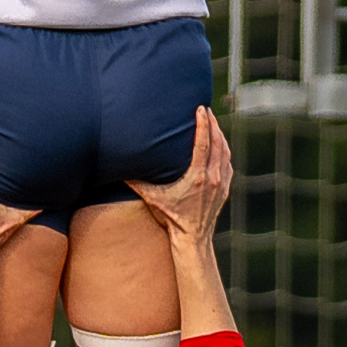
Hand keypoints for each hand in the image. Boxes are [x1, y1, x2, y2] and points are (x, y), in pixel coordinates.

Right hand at [127, 106, 231, 245]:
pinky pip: (228, 163)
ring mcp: (221, 184)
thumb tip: (118, 169)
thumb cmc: (172, 218)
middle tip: (207, 110)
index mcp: (197, 176)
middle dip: (213, 124)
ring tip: (213, 122)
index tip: (201, 109)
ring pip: (225, 152)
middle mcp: (212, 178)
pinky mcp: (225, 189)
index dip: (203, 124)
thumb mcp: (153, 198)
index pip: (203, 144)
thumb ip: (136, 182)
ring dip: (220, 135)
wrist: (194, 238)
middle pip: (217, 144)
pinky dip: (224, 150)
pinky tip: (219, 144)